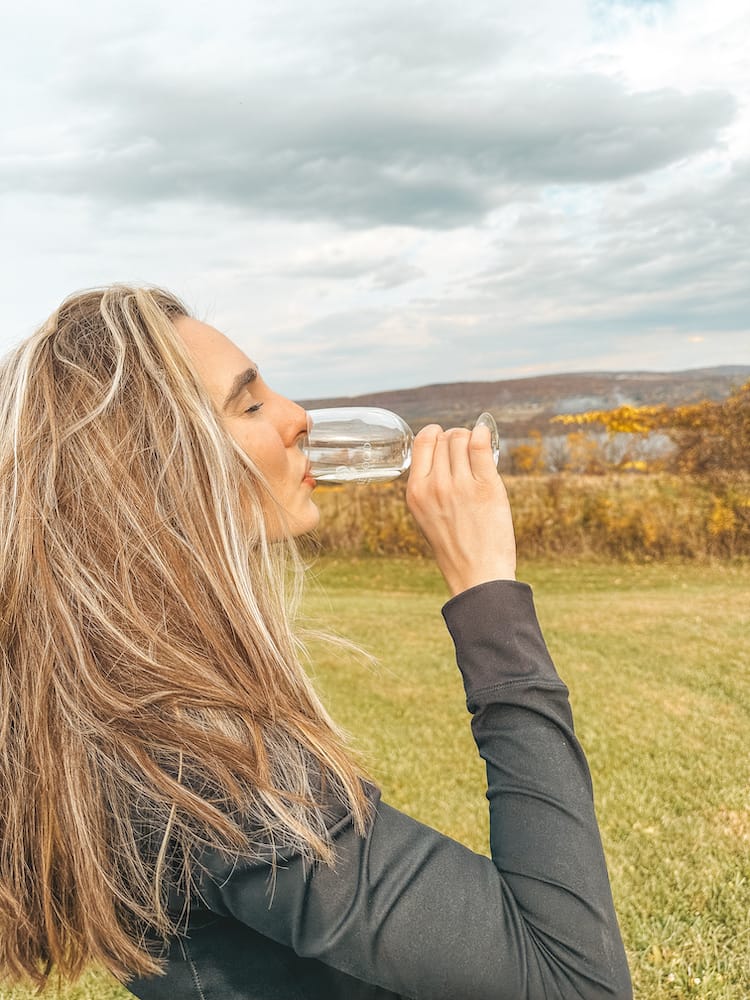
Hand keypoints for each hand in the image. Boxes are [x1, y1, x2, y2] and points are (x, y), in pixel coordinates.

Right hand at [406, 423, 516, 596]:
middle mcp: (435, 485)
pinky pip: (481, 445)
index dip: (435, 434)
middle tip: (466, 450)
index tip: (444, 439)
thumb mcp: (426, 516)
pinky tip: (487, 435)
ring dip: (471, 438)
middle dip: (456, 438)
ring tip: (477, 451)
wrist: (477, 574)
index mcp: (416, 491)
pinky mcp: (486, 486)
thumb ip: (429, 486)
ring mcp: (460, 485)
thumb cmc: (455, 547)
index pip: (422, 441)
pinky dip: (484, 434)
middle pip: (445, 438)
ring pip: (463, 438)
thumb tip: (443, 452)